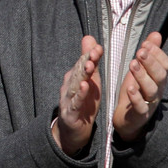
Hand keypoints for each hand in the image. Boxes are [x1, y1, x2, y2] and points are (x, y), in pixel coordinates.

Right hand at [52, 36, 103, 155]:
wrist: (73, 129)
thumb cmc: (84, 102)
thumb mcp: (90, 80)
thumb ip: (90, 61)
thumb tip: (90, 38)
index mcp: (76, 77)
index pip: (83, 63)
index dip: (90, 55)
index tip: (98, 47)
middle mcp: (70, 85)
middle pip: (78, 71)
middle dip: (86, 61)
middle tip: (94, 52)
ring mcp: (68, 98)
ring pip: (75, 84)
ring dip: (82, 75)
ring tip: (89, 66)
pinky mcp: (70, 111)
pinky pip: (75, 101)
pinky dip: (79, 94)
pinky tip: (84, 87)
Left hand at [112, 31, 167, 142]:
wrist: (127, 118)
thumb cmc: (135, 89)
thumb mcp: (140, 68)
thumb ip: (148, 52)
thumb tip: (156, 34)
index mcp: (158, 78)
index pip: (165, 65)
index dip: (157, 54)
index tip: (145, 44)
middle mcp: (157, 90)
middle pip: (160, 76)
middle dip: (150, 62)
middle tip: (139, 52)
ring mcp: (150, 102)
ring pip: (151, 90)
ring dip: (142, 76)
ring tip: (132, 64)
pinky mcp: (140, 114)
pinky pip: (141, 107)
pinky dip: (136, 97)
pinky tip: (130, 88)